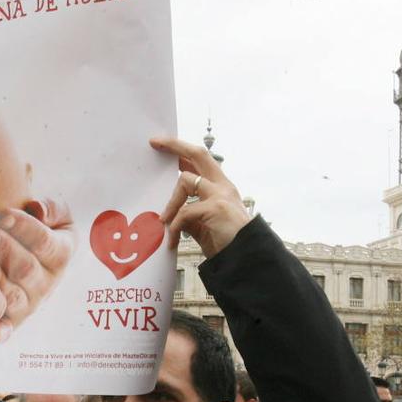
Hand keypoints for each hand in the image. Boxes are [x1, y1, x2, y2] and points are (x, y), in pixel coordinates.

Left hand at [0, 198, 75, 343]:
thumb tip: (39, 210)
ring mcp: (29, 303)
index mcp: (61, 254)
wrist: (23, 252)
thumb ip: (53, 208)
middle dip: (5, 250)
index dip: (24, 228)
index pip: (44, 242)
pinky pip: (7, 328)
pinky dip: (0, 332)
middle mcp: (47, 283)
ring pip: (12, 295)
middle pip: (26, 269)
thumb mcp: (56, 216)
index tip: (3, 213)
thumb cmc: (35, 228)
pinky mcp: (12, 320)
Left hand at [152, 137, 251, 257]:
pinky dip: (175, 226)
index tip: (164, 145)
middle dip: (175, 145)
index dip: (182, 151)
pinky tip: (173, 240)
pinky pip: (185, 211)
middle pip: (198, 154)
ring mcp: (221, 194)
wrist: (245, 258)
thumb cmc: (226, 243)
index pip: (201, 160)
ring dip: (171, 203)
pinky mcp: (216, 207)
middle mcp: (223, 186)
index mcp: (221, 187)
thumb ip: (189, 213)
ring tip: (163, 221)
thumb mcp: (204, 224)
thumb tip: (169, 212)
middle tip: (155, 143)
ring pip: (185, 181)